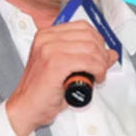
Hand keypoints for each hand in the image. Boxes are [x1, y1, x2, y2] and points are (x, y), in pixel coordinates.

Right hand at [6, 20, 118, 135]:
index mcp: (46, 35)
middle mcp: (46, 39)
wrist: (26, 108)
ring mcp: (49, 49)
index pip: (82, 27)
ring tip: (100, 74)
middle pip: (88, 36)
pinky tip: (97, 78)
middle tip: (103, 67)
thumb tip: (110, 53)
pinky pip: (87, 61)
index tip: (102, 55)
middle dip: (102, 52)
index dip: (98, 41)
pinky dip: (98, 70)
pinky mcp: (55, 63)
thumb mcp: (66, 68)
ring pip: (90, 48)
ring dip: (101, 63)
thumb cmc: (42, 91)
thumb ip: (86, 57)